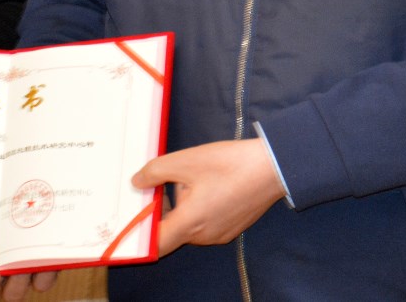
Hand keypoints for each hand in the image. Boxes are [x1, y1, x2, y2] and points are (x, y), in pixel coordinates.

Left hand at [131, 139, 286, 255]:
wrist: (273, 167)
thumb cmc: (228, 164)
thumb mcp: (185, 161)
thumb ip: (155, 172)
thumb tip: (137, 182)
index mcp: (190, 224)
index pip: (156, 244)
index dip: (140, 235)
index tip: (132, 217)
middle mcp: (204, 236)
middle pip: (172, 231)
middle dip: (164, 209)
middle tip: (163, 181)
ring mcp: (220, 233)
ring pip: (189, 224)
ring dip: (183, 205)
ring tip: (193, 177)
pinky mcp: (232, 227)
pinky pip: (205, 222)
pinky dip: (199, 207)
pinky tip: (209, 183)